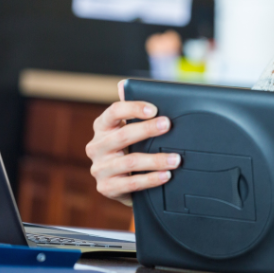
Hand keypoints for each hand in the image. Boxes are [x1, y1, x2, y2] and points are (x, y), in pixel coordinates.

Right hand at [85, 81, 180, 206]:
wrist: (125, 183)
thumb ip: (132, 111)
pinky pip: (131, 184)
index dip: (132, 108)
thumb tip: (123, 84)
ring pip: (130, 162)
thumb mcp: (131, 129)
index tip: (154, 109)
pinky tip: (166, 175)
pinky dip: (151, 179)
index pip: (113, 112)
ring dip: (156, 160)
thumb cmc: (131, 148)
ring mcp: (100, 168)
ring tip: (176, 159)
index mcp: (103, 127)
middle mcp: (97, 147)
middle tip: (168, 125)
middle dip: (148, 129)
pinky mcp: (106, 188)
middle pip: (123, 136)